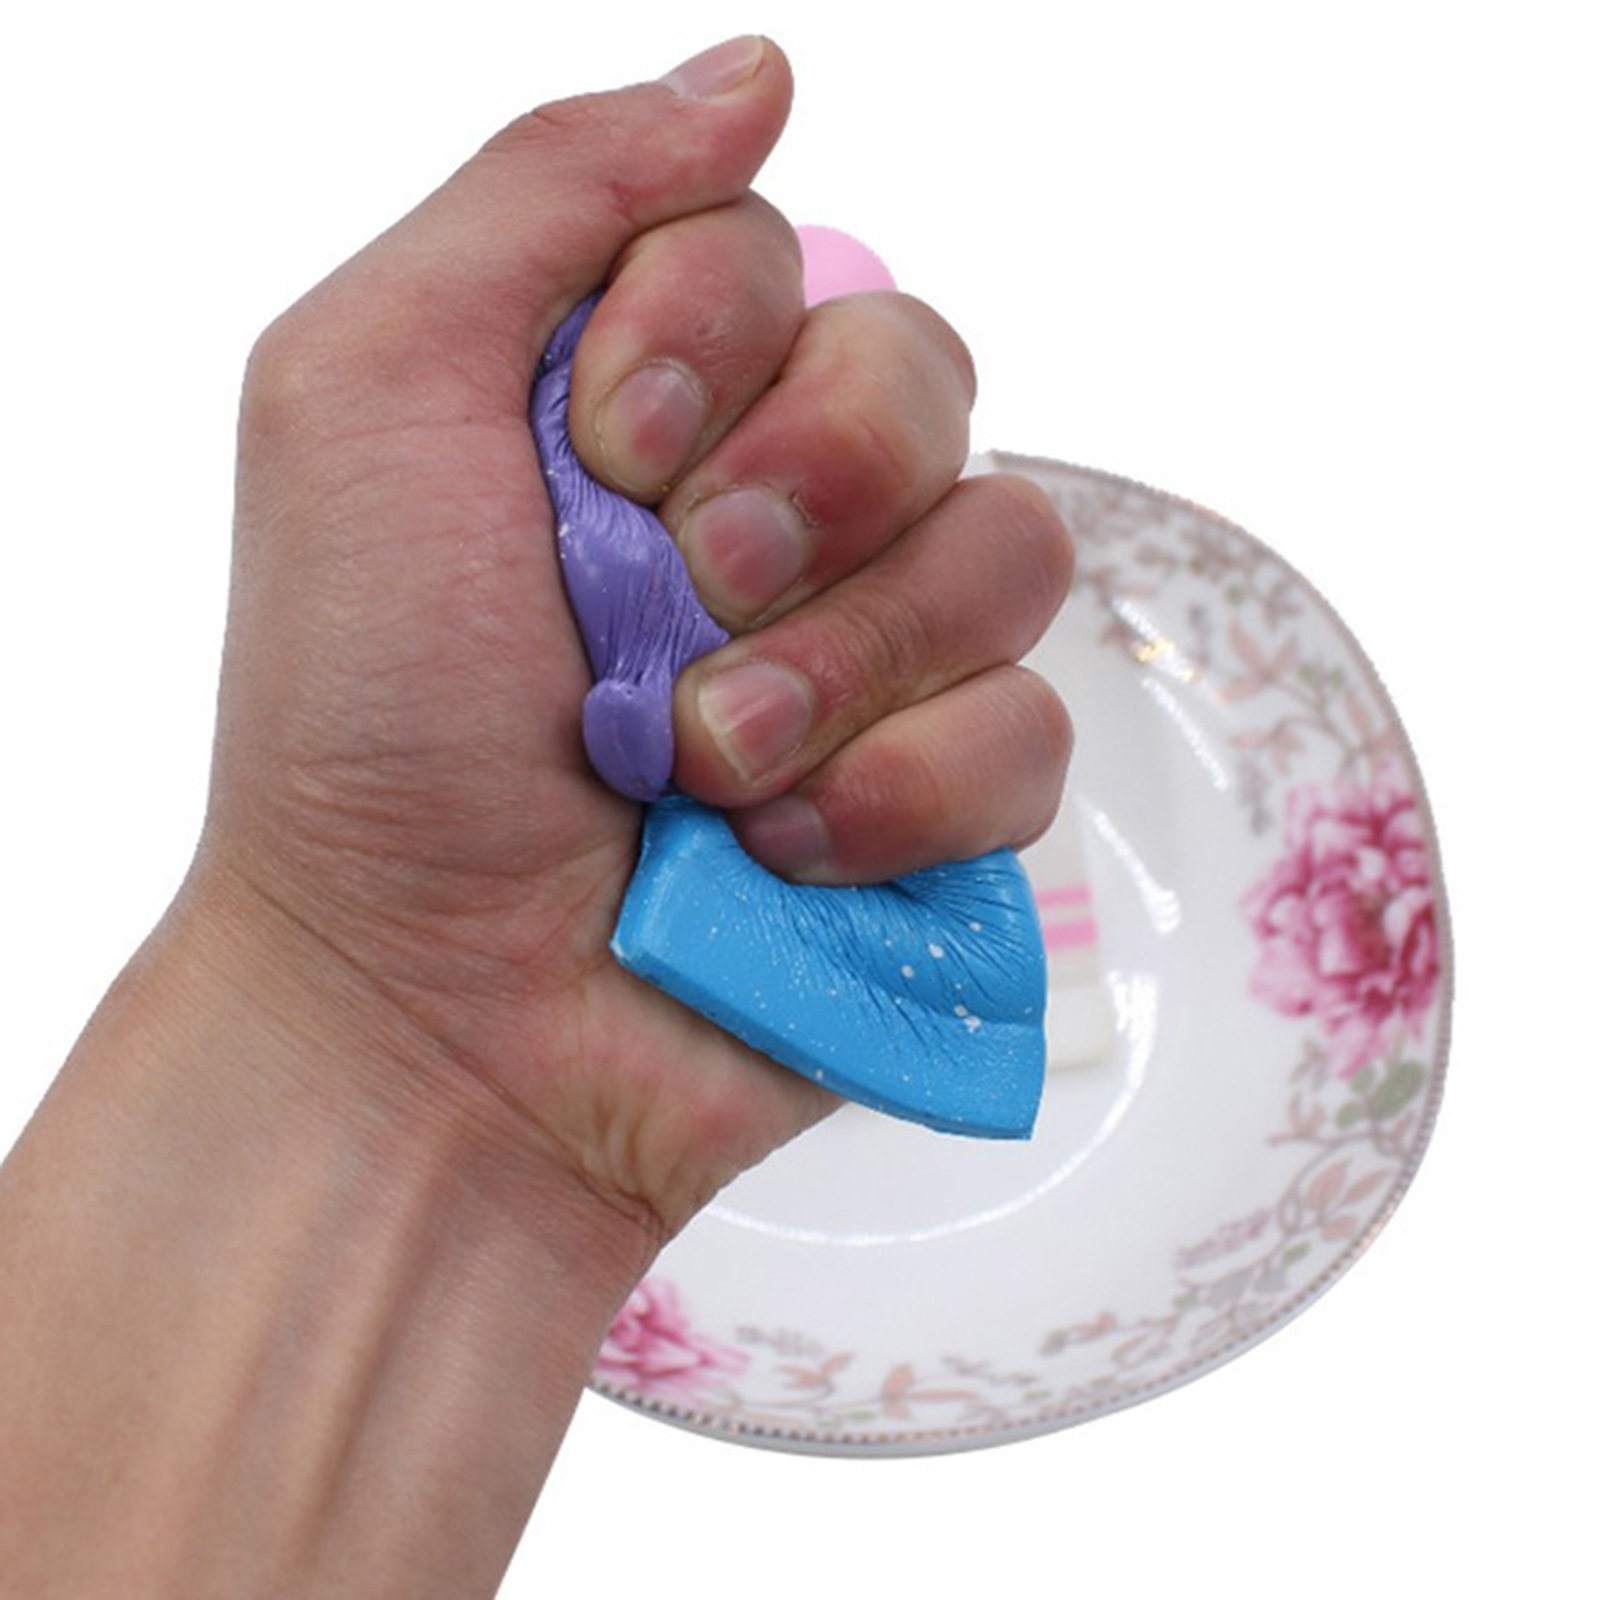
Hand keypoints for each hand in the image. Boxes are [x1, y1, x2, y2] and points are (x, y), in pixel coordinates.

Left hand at [199, 35, 1072, 1240]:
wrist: (426, 1005)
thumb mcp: (373, 393)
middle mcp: (780, 516)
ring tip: (707, 764)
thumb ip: (550, 196)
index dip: (712, 339)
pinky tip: (782, 849)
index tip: (601, 461)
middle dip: (806, 488)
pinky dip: (901, 791)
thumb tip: (758, 73)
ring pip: (1010, 551)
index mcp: (655, 409)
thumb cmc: (371, 719)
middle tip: (684, 597)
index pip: (787, 259)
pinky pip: (1031, 733)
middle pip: (926, 381)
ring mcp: (874, 664)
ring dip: (844, 658)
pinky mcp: (940, 805)